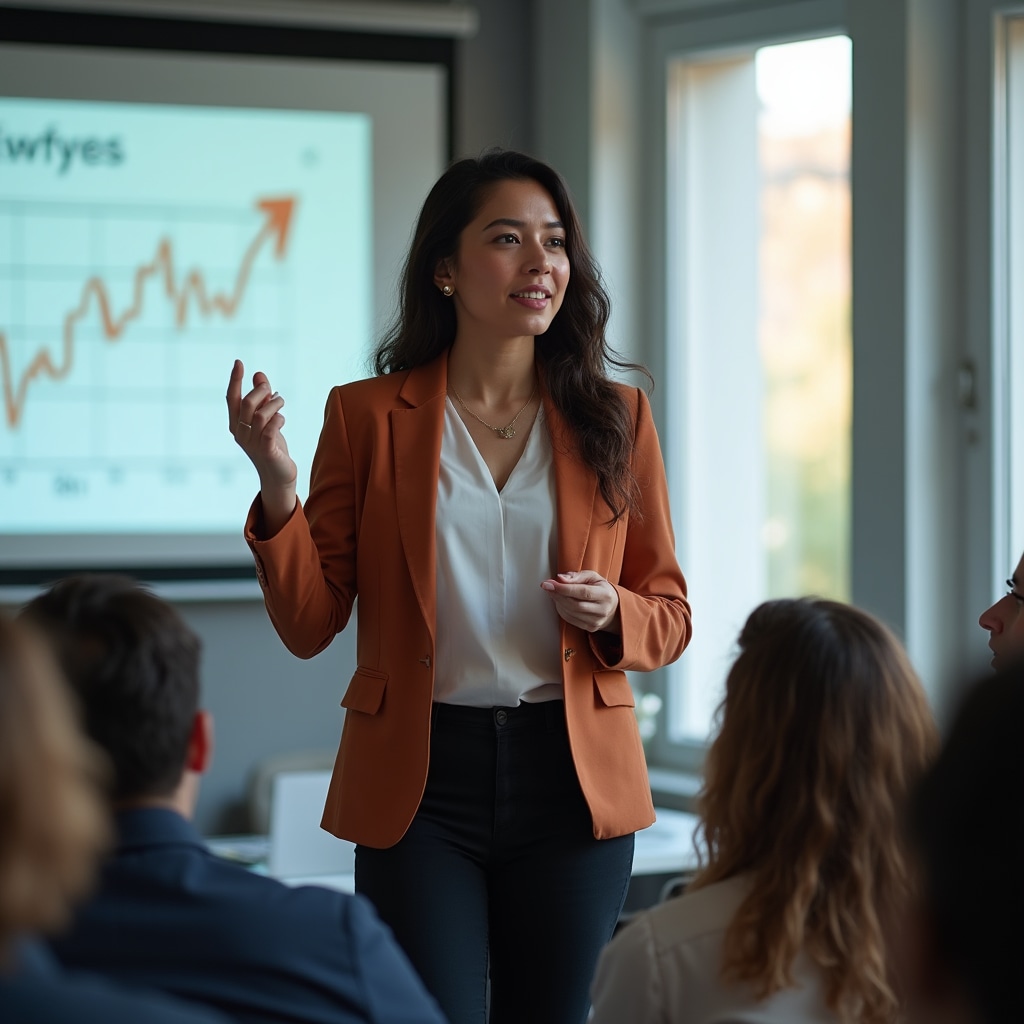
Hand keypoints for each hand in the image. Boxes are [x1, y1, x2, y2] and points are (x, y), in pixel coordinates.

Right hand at [226, 360, 297, 527]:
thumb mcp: (266, 419)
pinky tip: (282, 419)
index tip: (239, 362)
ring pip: (261, 414)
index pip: (232, 398)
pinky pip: (271, 429)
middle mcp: (240, 433)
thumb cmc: (272, 445)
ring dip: (274, 404)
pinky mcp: (266, 450)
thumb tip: (259, 375)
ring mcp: (252, 443)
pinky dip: (278, 419)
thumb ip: (262, 398)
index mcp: (236, 424)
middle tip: (272, 390)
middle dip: (261, 391)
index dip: (235, 380)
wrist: (278, 475)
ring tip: (281, 402)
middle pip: (247, 404)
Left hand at [541, 570, 620, 633]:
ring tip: (554, 593)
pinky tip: (560, 603)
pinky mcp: (590, 628)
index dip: (564, 588)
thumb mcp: (593, 577)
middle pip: (575, 604)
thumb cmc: (601, 589)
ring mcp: (597, 621)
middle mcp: (603, 610)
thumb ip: (577, 576)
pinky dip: (562, 611)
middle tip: (548, 587)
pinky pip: (571, 620)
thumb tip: (560, 578)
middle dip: (558, 595)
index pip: (582, 592)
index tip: (549, 583)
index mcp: (605, 595)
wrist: (613, 607)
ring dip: (558, 603)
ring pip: (571, 613)